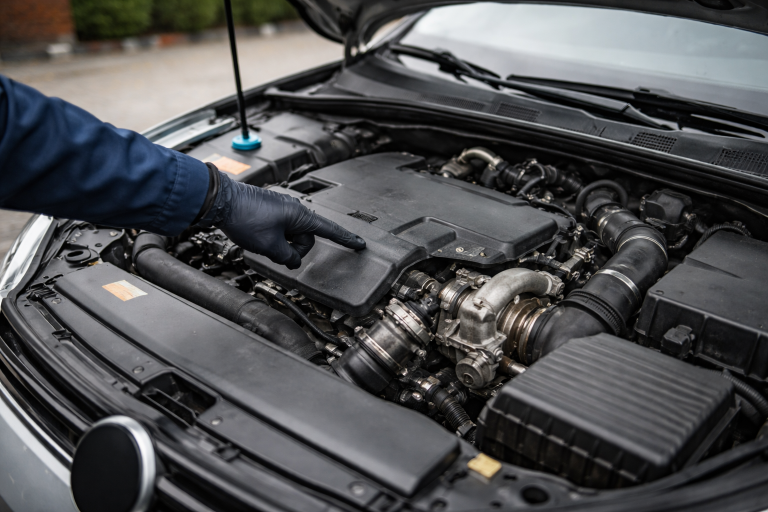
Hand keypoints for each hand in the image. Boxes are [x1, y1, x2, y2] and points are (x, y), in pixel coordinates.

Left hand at [199, 170, 364, 268]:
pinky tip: (257, 235)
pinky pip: (279, 229)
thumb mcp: (269, 246)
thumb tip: (292, 260)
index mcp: (300, 215)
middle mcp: (294, 209)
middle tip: (273, 249)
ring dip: (280, 244)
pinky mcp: (270, 210)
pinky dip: (273, 237)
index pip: (329, 230)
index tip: (360, 244)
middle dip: (293, 249)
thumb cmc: (244, 218)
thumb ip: (287, 257)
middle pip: (306, 238)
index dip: (345, 239)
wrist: (220, 201)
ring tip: (261, 240)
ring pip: (291, 235)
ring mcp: (281, 208)